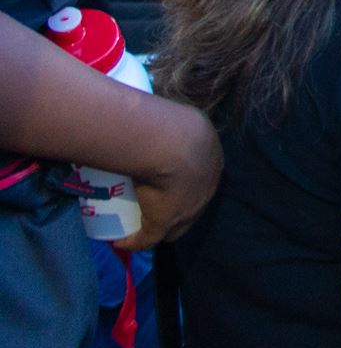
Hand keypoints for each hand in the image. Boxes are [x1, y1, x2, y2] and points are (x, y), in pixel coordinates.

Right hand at [119, 110, 221, 251]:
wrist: (172, 142)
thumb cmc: (175, 124)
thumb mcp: (182, 119)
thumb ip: (171, 115)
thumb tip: (155, 105)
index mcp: (212, 164)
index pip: (203, 181)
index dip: (189, 185)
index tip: (170, 183)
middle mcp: (205, 190)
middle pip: (192, 208)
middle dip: (178, 211)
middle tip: (153, 206)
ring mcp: (186, 209)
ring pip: (172, 226)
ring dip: (157, 226)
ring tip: (136, 222)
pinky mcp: (165, 221)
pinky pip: (148, 238)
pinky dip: (134, 242)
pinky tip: (120, 242)